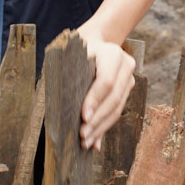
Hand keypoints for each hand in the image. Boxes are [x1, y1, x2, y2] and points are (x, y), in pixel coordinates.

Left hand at [75, 25, 135, 150]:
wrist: (96, 41)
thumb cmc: (76, 49)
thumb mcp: (71, 55)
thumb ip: (67, 75)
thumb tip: (55, 103)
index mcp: (112, 53)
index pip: (106, 81)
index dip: (95, 100)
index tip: (83, 117)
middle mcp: (126, 65)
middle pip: (113, 98)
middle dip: (97, 119)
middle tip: (82, 135)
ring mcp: (129, 78)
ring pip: (117, 108)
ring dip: (101, 128)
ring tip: (86, 142)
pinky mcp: (128, 90)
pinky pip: (117, 112)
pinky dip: (104, 128)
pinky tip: (95, 143)